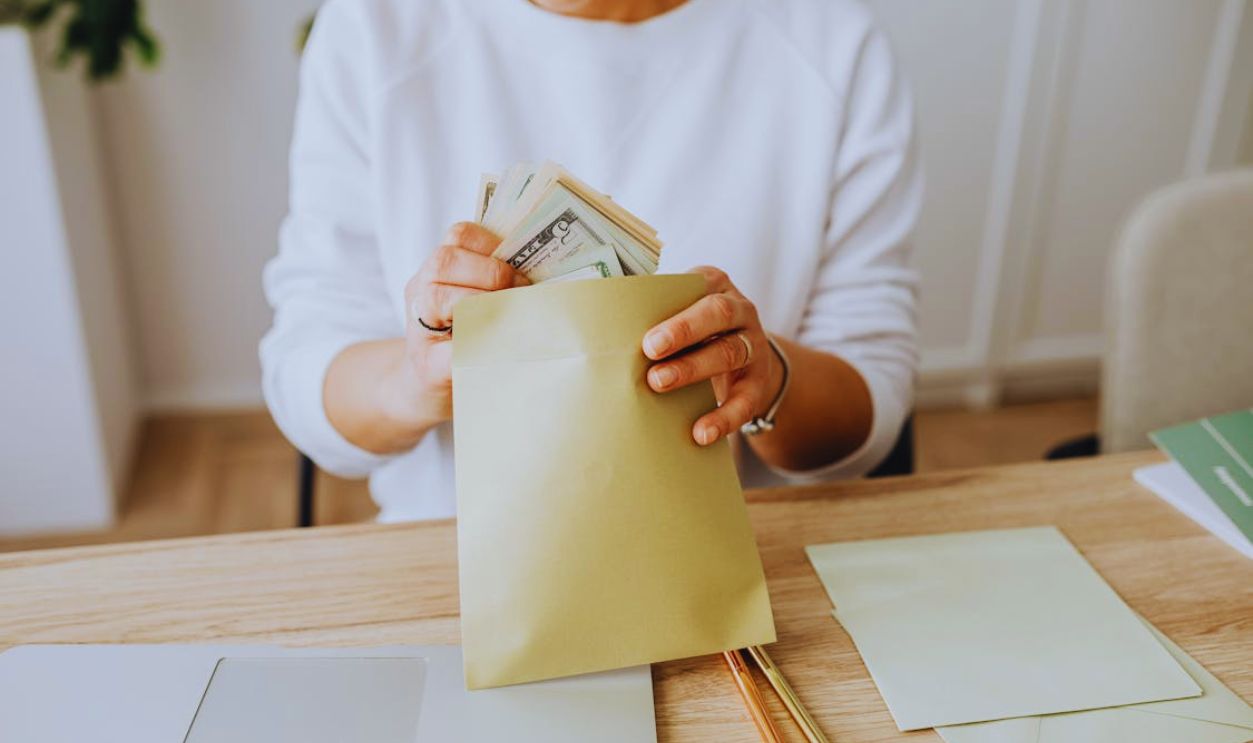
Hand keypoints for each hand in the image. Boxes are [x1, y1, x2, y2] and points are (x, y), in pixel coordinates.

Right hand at [393, 222, 528, 424]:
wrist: (428, 389)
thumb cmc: (465, 340)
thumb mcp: (477, 302)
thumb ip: (499, 284)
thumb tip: (553, 276)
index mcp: (437, 270)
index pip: (459, 235)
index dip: (493, 244)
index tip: (520, 266)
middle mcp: (420, 291)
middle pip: (445, 260)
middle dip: (490, 272)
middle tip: (520, 291)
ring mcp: (418, 328)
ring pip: (437, 296)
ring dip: (480, 303)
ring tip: (507, 316)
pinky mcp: (426, 366)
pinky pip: (448, 350)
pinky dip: (476, 346)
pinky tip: (498, 347)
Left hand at [642, 266, 782, 445]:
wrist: (741, 366)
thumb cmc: (693, 334)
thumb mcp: (678, 314)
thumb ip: (650, 314)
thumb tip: (596, 326)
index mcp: (715, 286)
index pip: (702, 283)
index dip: (676, 307)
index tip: (648, 334)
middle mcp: (740, 311)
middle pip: (718, 313)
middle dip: (684, 330)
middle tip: (650, 350)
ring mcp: (753, 346)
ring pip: (729, 352)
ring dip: (693, 368)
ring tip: (658, 383)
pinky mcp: (757, 383)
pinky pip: (745, 401)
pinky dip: (723, 418)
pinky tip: (701, 433)